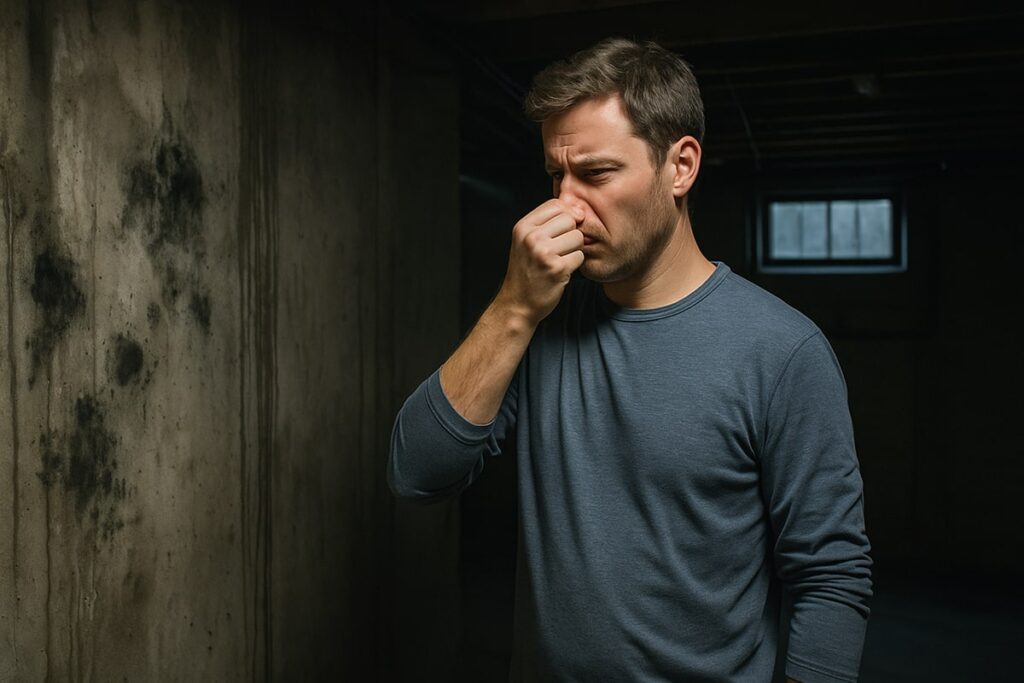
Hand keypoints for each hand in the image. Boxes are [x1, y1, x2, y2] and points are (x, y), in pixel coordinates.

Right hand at [496, 198, 585, 325]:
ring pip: (577, 237)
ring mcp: (544, 253)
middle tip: (559, 249)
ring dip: (574, 250)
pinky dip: (574, 265)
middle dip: (570, 233)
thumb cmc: (526, 271)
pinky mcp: (557, 269)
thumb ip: (548, 223)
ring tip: (560, 259)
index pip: (556, 204)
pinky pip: (580, 256)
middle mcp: (531, 238)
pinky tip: (561, 271)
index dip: (566, 214)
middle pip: (569, 219)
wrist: (517, 303)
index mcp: (523, 227)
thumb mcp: (526, 241)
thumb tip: (580, 210)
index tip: (563, 229)